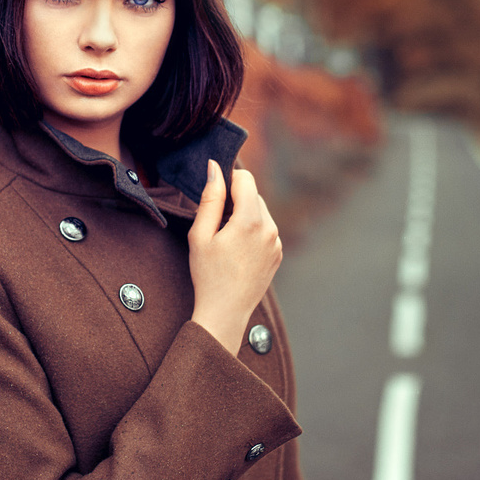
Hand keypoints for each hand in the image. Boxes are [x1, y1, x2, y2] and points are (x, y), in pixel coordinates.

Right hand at [188, 159, 282, 352]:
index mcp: (250, 221)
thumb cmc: (208, 274)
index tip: (215, 195)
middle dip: (235, 201)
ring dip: (244, 216)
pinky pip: (266, 230)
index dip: (228, 180)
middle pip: (253, 195)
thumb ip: (210, 198)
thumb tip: (215, 167)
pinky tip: (237, 251)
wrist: (225, 312)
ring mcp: (277, 242)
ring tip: (226, 240)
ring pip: (260, 212)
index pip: (245, 179)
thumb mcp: (201, 234)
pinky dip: (253, 231)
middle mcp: (270, 228)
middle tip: (216, 224)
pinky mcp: (278, 253)